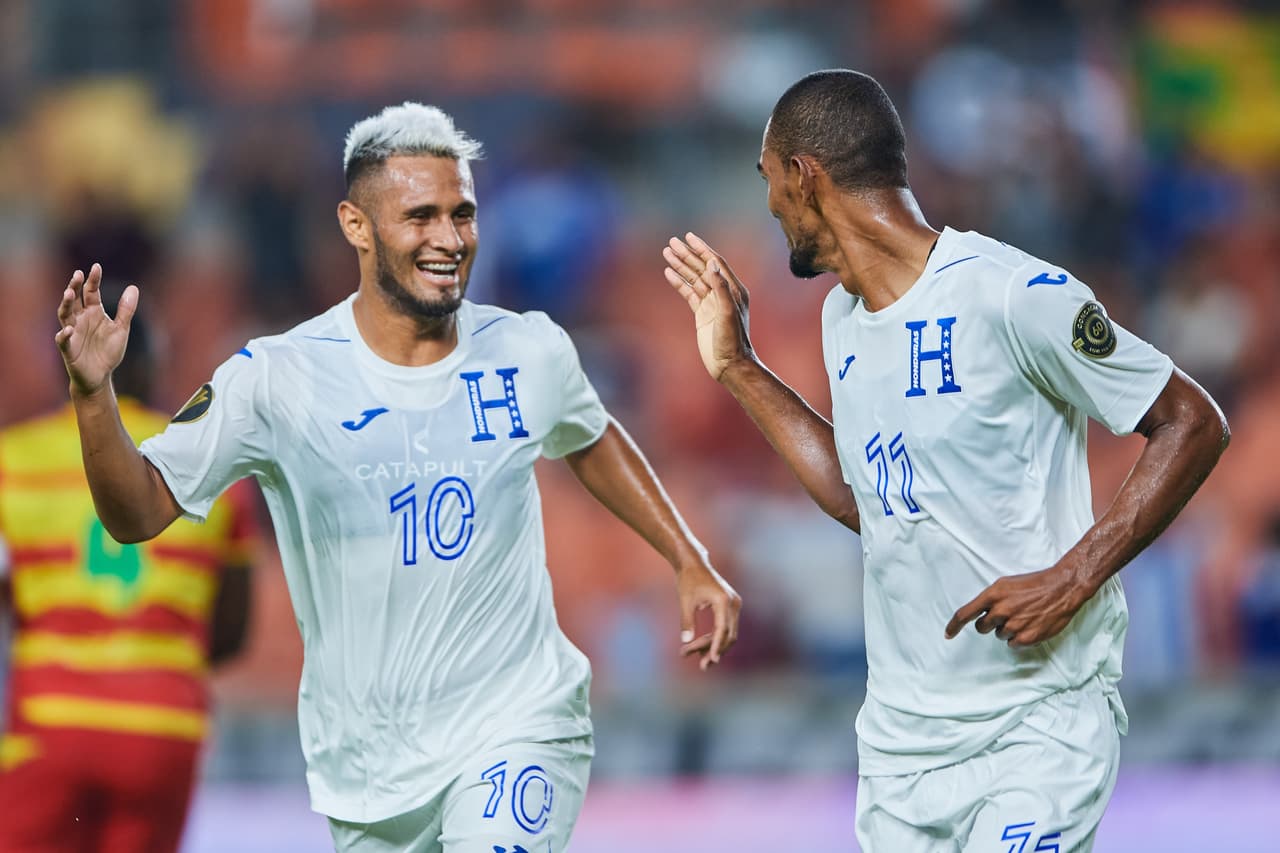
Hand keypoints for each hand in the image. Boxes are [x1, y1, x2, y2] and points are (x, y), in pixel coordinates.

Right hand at [55, 264, 137, 396]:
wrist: (100, 376)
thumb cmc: (108, 351)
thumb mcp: (121, 329)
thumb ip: (126, 310)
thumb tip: (133, 287)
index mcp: (93, 312)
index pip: (91, 292)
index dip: (93, 280)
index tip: (96, 266)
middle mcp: (80, 319)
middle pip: (75, 299)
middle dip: (75, 286)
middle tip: (77, 274)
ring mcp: (73, 333)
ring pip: (65, 315)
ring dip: (66, 304)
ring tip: (69, 293)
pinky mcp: (69, 349)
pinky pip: (63, 340)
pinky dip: (65, 334)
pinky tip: (70, 328)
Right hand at [662, 232, 753, 381]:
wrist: (729, 365)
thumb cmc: (733, 341)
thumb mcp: (727, 313)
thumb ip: (720, 287)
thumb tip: (711, 263)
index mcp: (733, 290)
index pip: (715, 263)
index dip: (702, 249)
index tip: (688, 237)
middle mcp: (723, 293)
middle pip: (702, 268)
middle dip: (687, 254)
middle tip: (672, 241)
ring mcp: (712, 303)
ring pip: (694, 279)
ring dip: (681, 265)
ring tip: (666, 252)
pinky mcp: (702, 313)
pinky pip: (689, 293)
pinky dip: (679, 282)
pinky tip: (669, 272)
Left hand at [675, 558, 741, 670]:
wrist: (693, 563)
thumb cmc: (688, 580)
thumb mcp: (685, 601)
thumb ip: (686, 621)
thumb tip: (685, 641)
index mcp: (723, 601)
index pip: (722, 630)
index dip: (716, 646)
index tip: (711, 660)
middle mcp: (733, 603)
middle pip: (728, 635)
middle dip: (715, 651)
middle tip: (702, 666)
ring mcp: (734, 604)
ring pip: (728, 633)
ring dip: (715, 646)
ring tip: (700, 661)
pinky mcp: (731, 606)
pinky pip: (726, 627)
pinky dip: (716, 638)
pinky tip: (703, 648)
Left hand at [945, 565, 1090, 647]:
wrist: (1062, 588)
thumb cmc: (1034, 584)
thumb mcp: (1006, 584)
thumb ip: (991, 598)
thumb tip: (979, 611)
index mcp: (993, 594)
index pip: (965, 613)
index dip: (954, 626)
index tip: (948, 634)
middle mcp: (1001, 610)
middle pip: (982, 627)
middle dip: (990, 623)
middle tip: (1007, 614)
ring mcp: (1014, 624)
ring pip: (999, 635)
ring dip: (1007, 629)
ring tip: (1023, 616)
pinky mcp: (1027, 637)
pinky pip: (1012, 645)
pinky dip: (1018, 639)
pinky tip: (1029, 626)